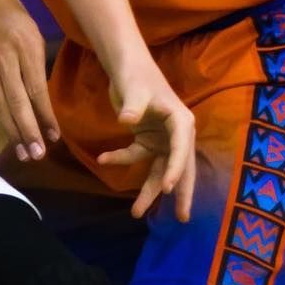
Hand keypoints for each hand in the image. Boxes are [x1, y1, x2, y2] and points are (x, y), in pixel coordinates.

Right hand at [0, 0, 59, 161]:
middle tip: (37, 155)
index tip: (55, 138)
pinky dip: (0, 114)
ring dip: (13, 131)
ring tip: (22, 152)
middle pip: (17, 103)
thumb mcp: (30, 31)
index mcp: (24, 47)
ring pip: (0, 105)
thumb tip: (39, 96)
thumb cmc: (8, 11)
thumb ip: (33, 63)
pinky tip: (9, 129)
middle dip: (28, 132)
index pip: (37, 90)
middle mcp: (3, 60)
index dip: (46, 116)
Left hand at [97, 60, 195, 220]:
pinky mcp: (148, 139)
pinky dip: (123, 160)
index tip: (167, 188)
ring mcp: (163, 139)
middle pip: (180, 167)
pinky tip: (104, 160)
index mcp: (181, 122)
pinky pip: (138, 157)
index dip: (176, 170)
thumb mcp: (134, 89)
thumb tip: (127, 121)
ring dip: (149, 190)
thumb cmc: (135, 75)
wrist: (125, 66)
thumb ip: (132, 106)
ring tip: (136, 212)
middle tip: (181, 218)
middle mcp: (177, 134)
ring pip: (159, 169)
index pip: (181, 150)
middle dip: (180, 193)